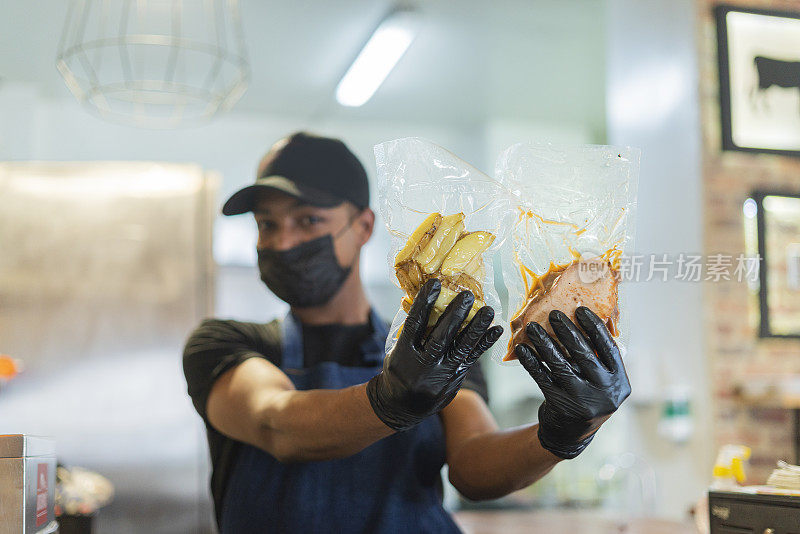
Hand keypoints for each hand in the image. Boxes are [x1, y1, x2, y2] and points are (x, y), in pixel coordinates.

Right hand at [367, 278, 503, 430]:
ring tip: (489, 310)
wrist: (402, 406)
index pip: (414, 325)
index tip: (434, 283)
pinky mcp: (455, 380)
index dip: (423, 303)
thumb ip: (411, 331)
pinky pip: (472, 360)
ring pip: (460, 349)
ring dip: (476, 328)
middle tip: (467, 295)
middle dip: (455, 315)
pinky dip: (484, 344)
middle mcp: (422, 366)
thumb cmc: (399, 370)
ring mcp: (440, 376)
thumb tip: (427, 300)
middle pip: (440, 338)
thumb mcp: (396, 351)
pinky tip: (496, 330)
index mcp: (402, 355)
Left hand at [515, 307, 630, 458]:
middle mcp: (605, 392)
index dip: (594, 327)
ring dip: (545, 343)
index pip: (609, 348)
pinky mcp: (561, 406)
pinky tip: (522, 349)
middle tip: (554, 314)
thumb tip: (580, 320)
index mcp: (619, 382)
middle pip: (584, 354)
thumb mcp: (600, 382)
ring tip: (533, 328)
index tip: (580, 310)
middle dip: (567, 331)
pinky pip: (543, 378)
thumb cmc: (585, 397)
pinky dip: (531, 362)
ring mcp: (583, 401)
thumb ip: (597, 359)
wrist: (570, 435)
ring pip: (561, 365)